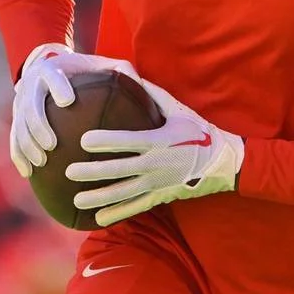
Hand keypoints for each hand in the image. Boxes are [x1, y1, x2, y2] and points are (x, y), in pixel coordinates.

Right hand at [10, 43, 139, 177]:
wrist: (54, 68)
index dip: (57, 86)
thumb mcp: (104, 65)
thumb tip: (142, 84)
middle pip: (30, 104)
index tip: (67, 101)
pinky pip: (14, 138)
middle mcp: (32, 83)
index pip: (52, 75)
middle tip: (52, 144)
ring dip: (27, 144)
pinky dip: (19, 155)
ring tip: (42, 162)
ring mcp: (21, 101)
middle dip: (38, 124)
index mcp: (54, 68)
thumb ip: (121, 71)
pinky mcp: (17, 118)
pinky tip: (29, 172)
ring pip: (20, 124)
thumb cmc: (87, 69)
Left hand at [65, 77, 244, 226]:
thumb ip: (152, 94)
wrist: (224, 162)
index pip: (127, 141)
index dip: (105, 140)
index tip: (83, 139)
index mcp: (159, 141)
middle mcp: (156, 164)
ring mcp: (158, 183)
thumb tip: (129, 74)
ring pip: (124, 192)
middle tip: (70, 171)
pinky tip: (98, 219)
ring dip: (99, 197)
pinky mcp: (161, 196)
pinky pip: (137, 207)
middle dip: (93, 171)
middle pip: (119, 170)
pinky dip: (117, 214)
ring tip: (76, 199)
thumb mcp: (179, 111)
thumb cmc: (199, 132)